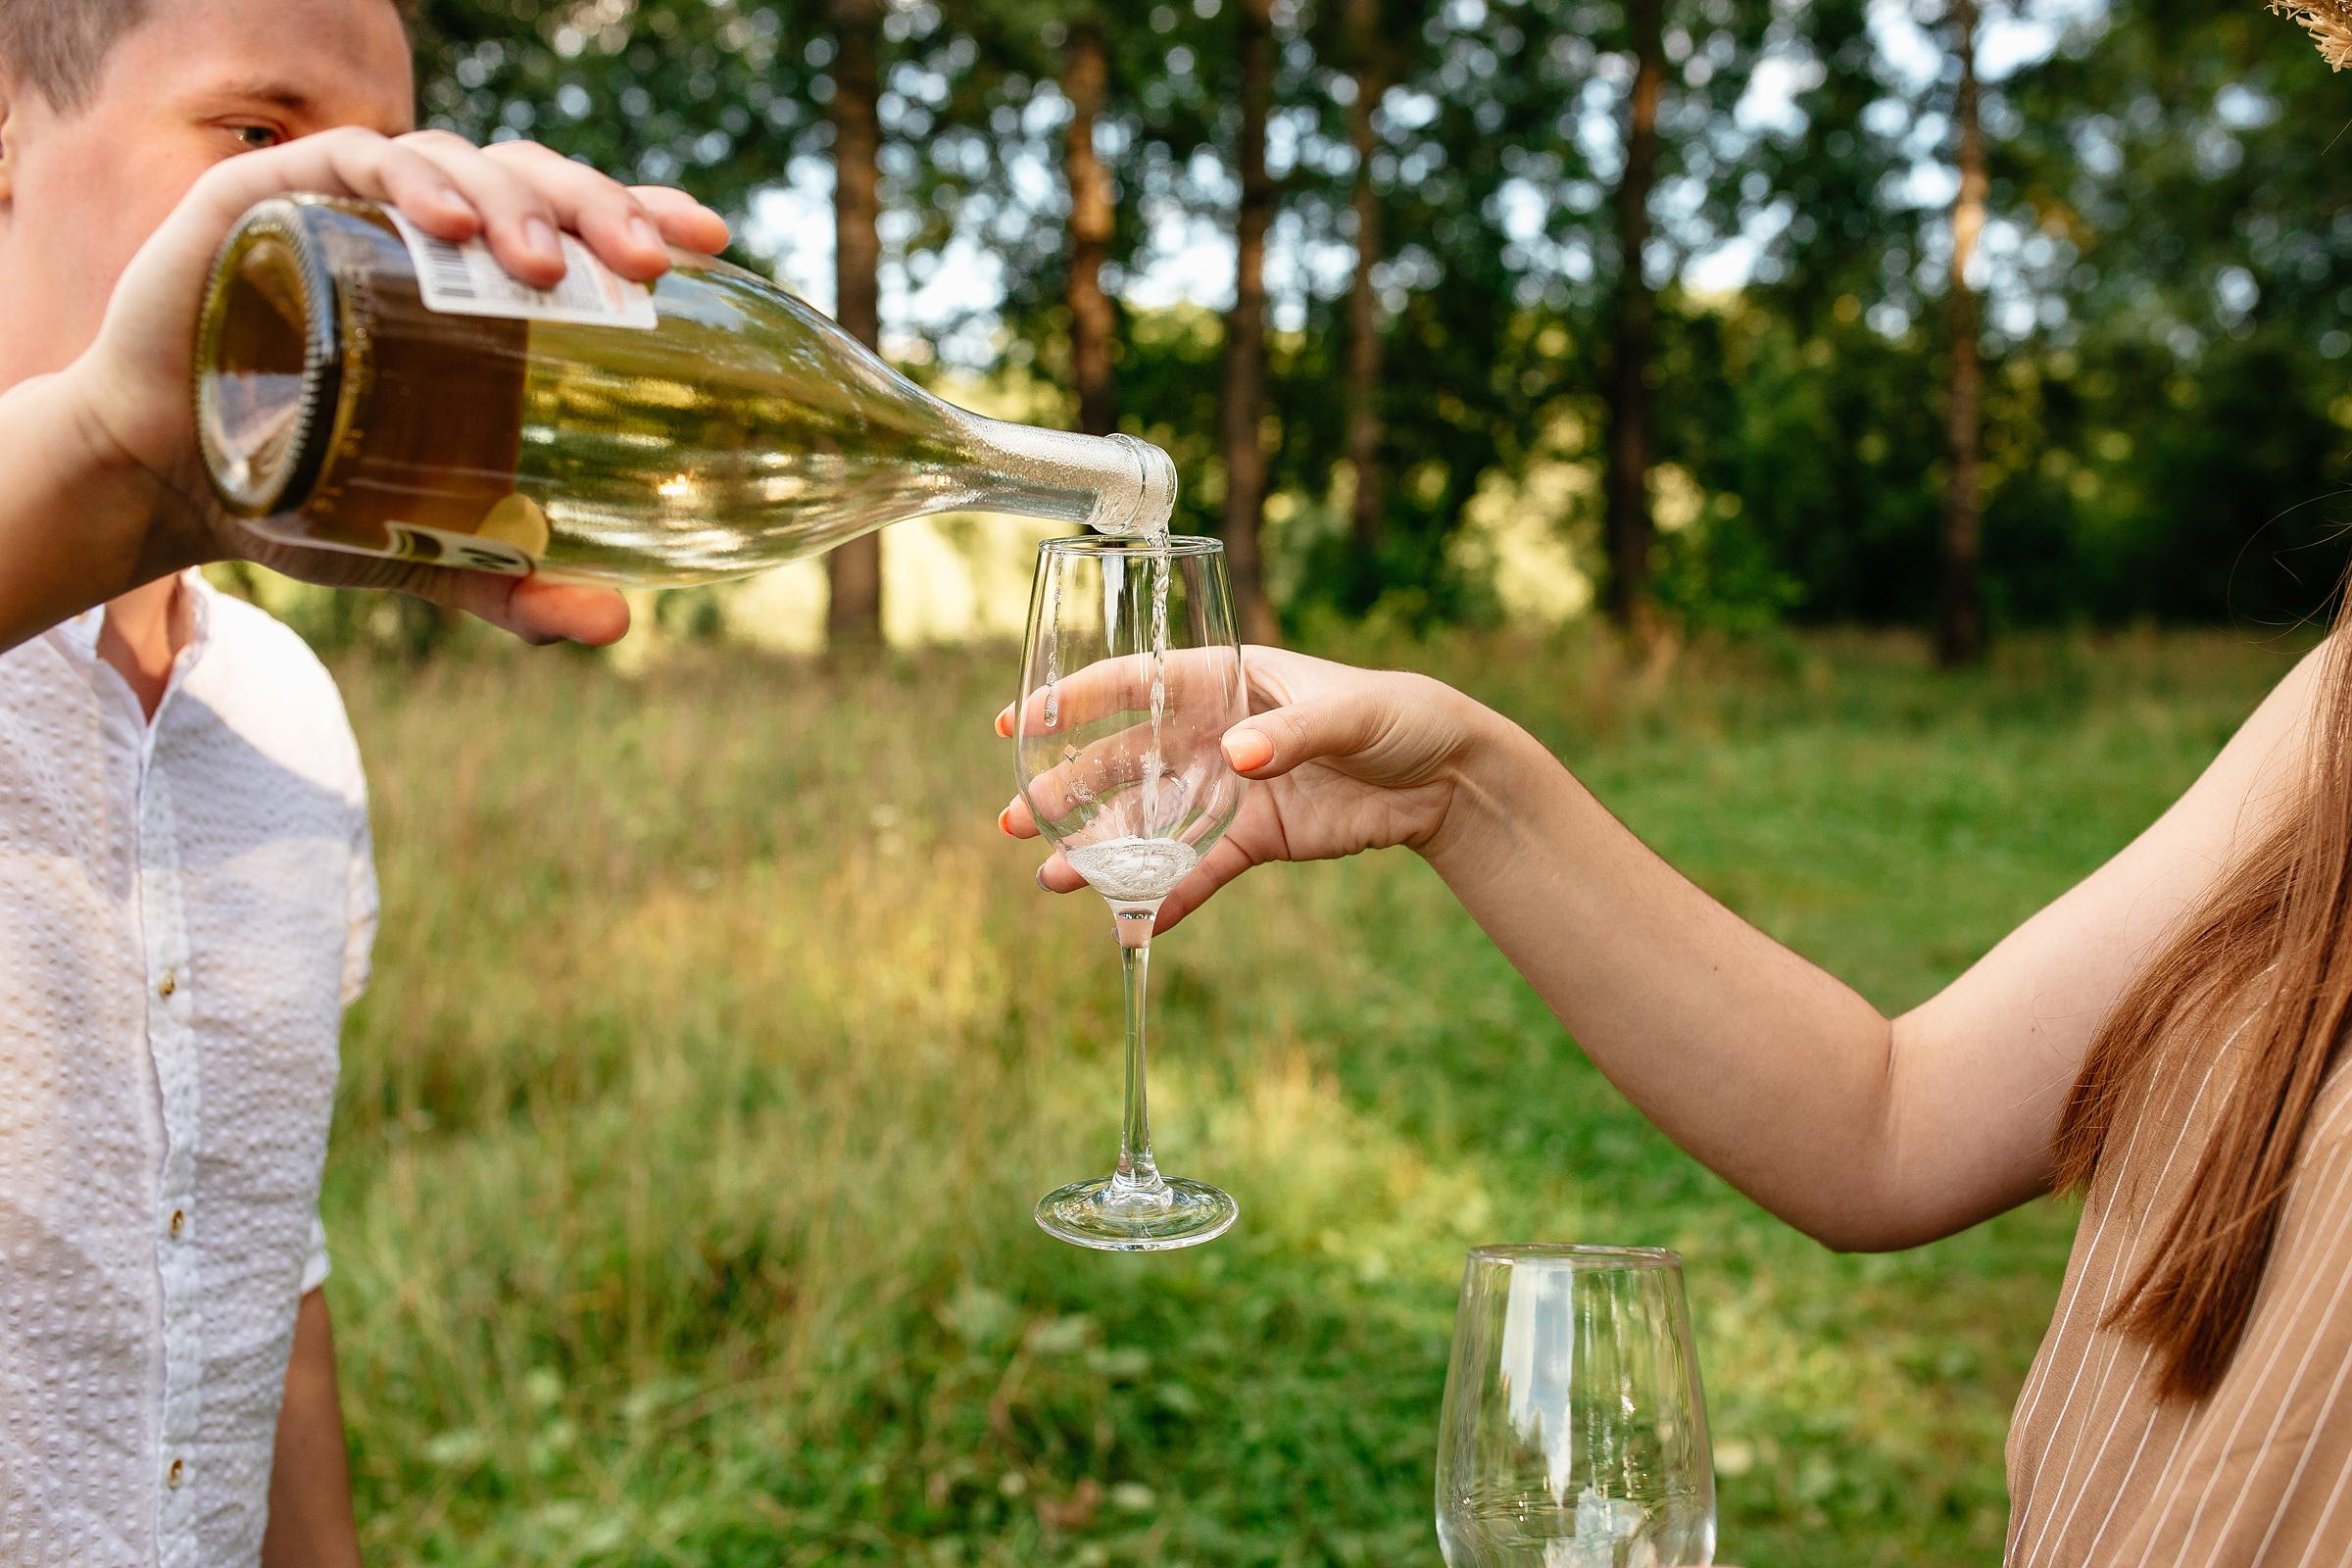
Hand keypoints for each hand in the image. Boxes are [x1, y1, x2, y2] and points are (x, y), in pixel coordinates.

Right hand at [61, 129, 731, 643]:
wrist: (167, 487)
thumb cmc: (303, 496)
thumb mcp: (425, 548)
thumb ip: (513, 588)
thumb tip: (616, 626)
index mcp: (485, 298)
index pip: (580, 225)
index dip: (646, 215)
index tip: (709, 243)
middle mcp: (428, 239)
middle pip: (536, 184)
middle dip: (602, 208)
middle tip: (648, 265)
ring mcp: (353, 212)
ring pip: (457, 162)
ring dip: (515, 201)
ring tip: (548, 267)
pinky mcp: (271, 200)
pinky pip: (353, 162)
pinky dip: (410, 182)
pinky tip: (449, 227)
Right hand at [996, 645, 1497, 933]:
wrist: (1450, 778)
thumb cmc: (1400, 714)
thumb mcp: (1352, 712)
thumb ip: (1292, 732)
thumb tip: (1236, 757)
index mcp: (1226, 678)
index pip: (1136, 682)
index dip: (1074, 699)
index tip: (1017, 722)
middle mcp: (1214, 732)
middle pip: (1124, 762)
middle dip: (1067, 791)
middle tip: (1013, 821)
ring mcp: (1229, 789)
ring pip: (1151, 823)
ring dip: (1102, 851)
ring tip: (1054, 880)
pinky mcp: (1255, 838)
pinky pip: (1200, 871)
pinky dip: (1169, 898)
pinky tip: (1132, 925)